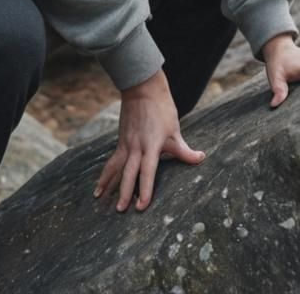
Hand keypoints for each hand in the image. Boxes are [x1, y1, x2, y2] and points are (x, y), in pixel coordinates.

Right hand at [93, 69, 204, 211]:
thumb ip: (184, 150)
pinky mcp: (121, 140)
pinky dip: (106, 172)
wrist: (142, 89)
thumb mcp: (175, 130)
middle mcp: (135, 147)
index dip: (145, 190)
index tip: (141, 206)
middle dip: (124, 193)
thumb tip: (200, 158)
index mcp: (150, 146)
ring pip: (115, 167)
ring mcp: (126, 143)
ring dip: (108, 183)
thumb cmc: (161, 108)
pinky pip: (112, 160)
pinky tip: (101, 182)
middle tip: (120, 211)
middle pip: (128, 174)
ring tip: (99, 197)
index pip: (147, 173)